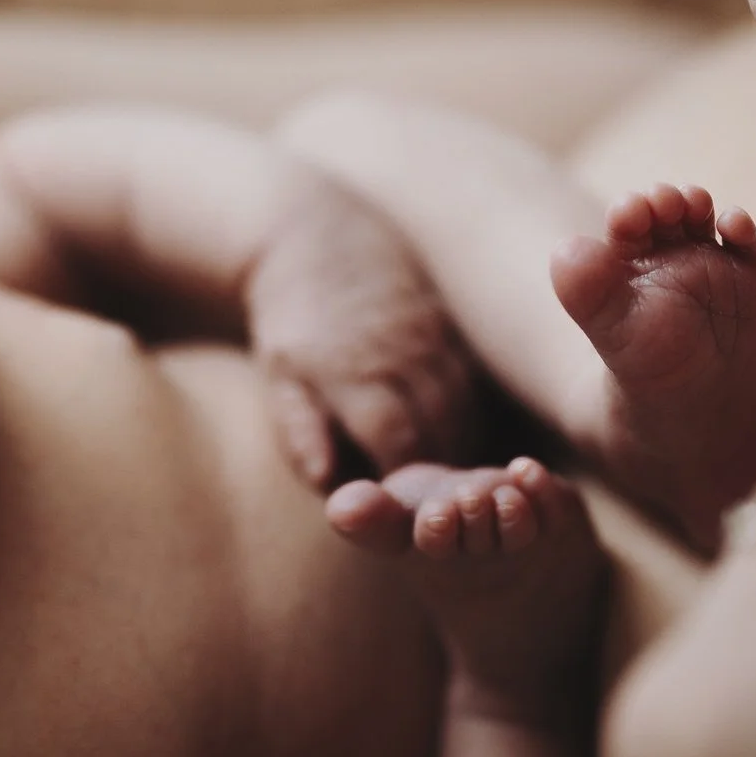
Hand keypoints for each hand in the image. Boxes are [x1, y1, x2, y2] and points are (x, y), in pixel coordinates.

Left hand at [246, 179, 477, 487]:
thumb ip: (300, 431)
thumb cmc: (293, 323)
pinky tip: (459, 446)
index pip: (398, 448)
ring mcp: (437, 341)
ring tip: (450, 489)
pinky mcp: (454, 333)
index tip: (403, 516)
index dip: (405, 489)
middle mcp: (407, 357)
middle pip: (444, 436)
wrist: (322, 240)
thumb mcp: (280, 377)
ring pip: (468, 415)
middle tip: (436, 515)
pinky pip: (475, 390)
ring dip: (463, 455)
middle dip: (442, 482)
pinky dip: (472, 423)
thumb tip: (325, 480)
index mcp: (358, 375)